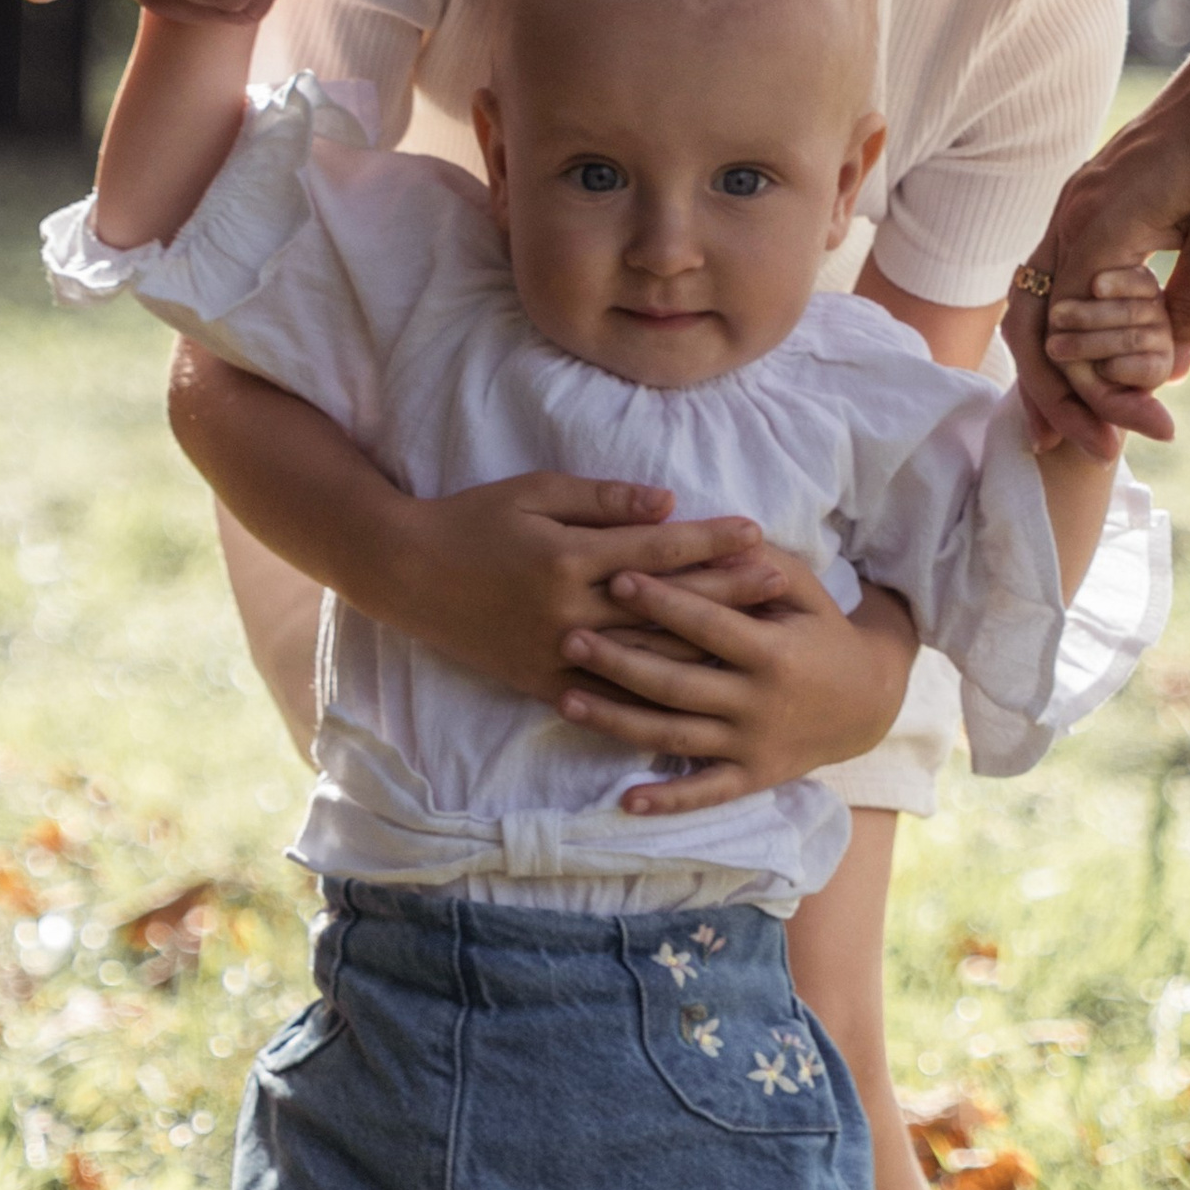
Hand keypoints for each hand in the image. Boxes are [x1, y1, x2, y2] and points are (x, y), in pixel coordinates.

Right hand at [374, 474, 786, 704]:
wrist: (408, 574)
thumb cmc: (473, 519)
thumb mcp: (535, 491)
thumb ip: (603, 499)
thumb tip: (667, 502)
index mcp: (571, 557)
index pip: (659, 549)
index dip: (710, 540)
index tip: (755, 532)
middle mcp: (571, 611)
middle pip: (667, 606)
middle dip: (728, 594)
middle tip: (782, 586)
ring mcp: (559, 654)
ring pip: (647, 658)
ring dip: (706, 647)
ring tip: (754, 640)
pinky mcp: (544, 683)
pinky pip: (609, 698)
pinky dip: (654, 698)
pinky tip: (695, 697)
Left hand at [554, 555, 918, 813]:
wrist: (868, 703)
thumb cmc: (822, 631)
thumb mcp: (802, 590)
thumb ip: (755, 564)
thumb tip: (705, 537)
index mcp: (774, 652)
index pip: (708, 625)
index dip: (662, 600)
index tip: (616, 576)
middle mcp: (761, 703)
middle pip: (677, 683)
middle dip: (620, 660)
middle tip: (568, 636)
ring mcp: (754, 745)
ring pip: (675, 735)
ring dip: (617, 721)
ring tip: (564, 699)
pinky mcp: (752, 777)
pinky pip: (705, 792)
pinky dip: (667, 800)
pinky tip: (625, 800)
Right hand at [1004, 23, 1189, 456]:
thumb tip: (1172, 372)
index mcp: (1099, 223)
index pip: (1068, 332)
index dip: (1100, 392)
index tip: (1150, 432)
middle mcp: (1073, 212)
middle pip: (1031, 322)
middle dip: (1055, 393)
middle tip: (1090, 451)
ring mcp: (1080, 204)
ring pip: (1039, 299)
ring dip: (1059, 364)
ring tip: (1084, 421)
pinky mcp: (1101, 200)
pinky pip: (1066, 274)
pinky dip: (1075, 324)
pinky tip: (1102, 358)